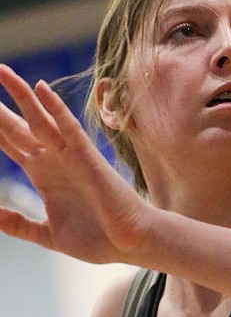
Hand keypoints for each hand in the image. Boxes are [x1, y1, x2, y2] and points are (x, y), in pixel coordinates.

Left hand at [0, 66, 154, 264]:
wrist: (131, 245)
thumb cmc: (98, 240)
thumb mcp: (48, 235)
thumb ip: (20, 224)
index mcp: (42, 175)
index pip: (10, 144)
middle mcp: (53, 160)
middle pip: (18, 127)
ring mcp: (70, 156)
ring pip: (39, 119)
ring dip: (20, 96)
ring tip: (2, 72)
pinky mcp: (88, 158)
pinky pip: (68, 128)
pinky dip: (55, 108)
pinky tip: (41, 89)